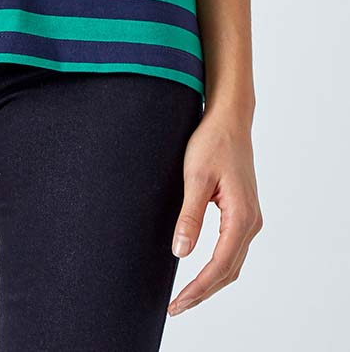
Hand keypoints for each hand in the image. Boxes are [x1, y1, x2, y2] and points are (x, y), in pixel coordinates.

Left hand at [167, 106, 263, 316]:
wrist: (229, 120)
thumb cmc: (212, 142)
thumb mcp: (196, 177)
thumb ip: (190, 215)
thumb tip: (181, 252)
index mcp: (241, 216)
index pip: (220, 264)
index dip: (199, 288)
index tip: (178, 303)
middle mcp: (251, 222)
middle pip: (229, 270)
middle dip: (203, 292)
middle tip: (176, 307)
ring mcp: (250, 218)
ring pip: (232, 263)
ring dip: (211, 282)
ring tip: (185, 297)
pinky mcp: (243, 213)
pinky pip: (232, 250)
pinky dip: (218, 267)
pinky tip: (201, 272)